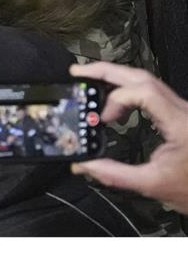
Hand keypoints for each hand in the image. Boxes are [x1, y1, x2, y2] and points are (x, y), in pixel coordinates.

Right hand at [69, 62, 187, 213]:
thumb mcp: (152, 185)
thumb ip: (115, 174)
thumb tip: (85, 166)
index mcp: (179, 124)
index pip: (144, 92)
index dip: (117, 99)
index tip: (104, 118)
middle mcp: (181, 111)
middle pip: (141, 76)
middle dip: (106, 71)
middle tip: (79, 72)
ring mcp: (180, 109)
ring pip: (145, 79)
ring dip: (115, 78)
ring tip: (90, 80)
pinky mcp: (177, 113)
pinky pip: (149, 91)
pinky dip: (126, 90)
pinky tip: (114, 102)